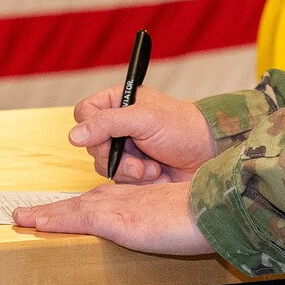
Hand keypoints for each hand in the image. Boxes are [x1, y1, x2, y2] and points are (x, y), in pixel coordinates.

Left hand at [13, 181, 212, 255]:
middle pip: (78, 204)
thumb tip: (160, 231)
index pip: (96, 202)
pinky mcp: (118, 220)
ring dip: (46, 215)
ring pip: (73, 210)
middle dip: (52, 211)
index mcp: (135, 200)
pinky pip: (79, 220)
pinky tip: (38, 224)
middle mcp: (122, 200)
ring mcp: (118, 209)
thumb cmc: (202, 216)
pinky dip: (56, 221)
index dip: (72, 208)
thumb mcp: (176, 219)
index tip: (54, 213)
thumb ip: (161, 223)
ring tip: (22, 219)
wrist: (214, 211)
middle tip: (25, 215)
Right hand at [70, 86, 216, 183]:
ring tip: (153, 168)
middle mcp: (118, 126)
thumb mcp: (144, 119)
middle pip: (91, 145)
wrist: (210, 156)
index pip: (84, 113)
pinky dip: (138, 181)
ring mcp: (125, 150)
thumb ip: (107, 124)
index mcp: (118, 103)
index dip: (90, 128)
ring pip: (104, 166)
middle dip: (115, 157)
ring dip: (129, 171)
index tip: (107, 139)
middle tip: (137, 158)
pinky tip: (157, 175)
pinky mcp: (133, 171)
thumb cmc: (184, 128)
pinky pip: (120, 181)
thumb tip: (74, 135)